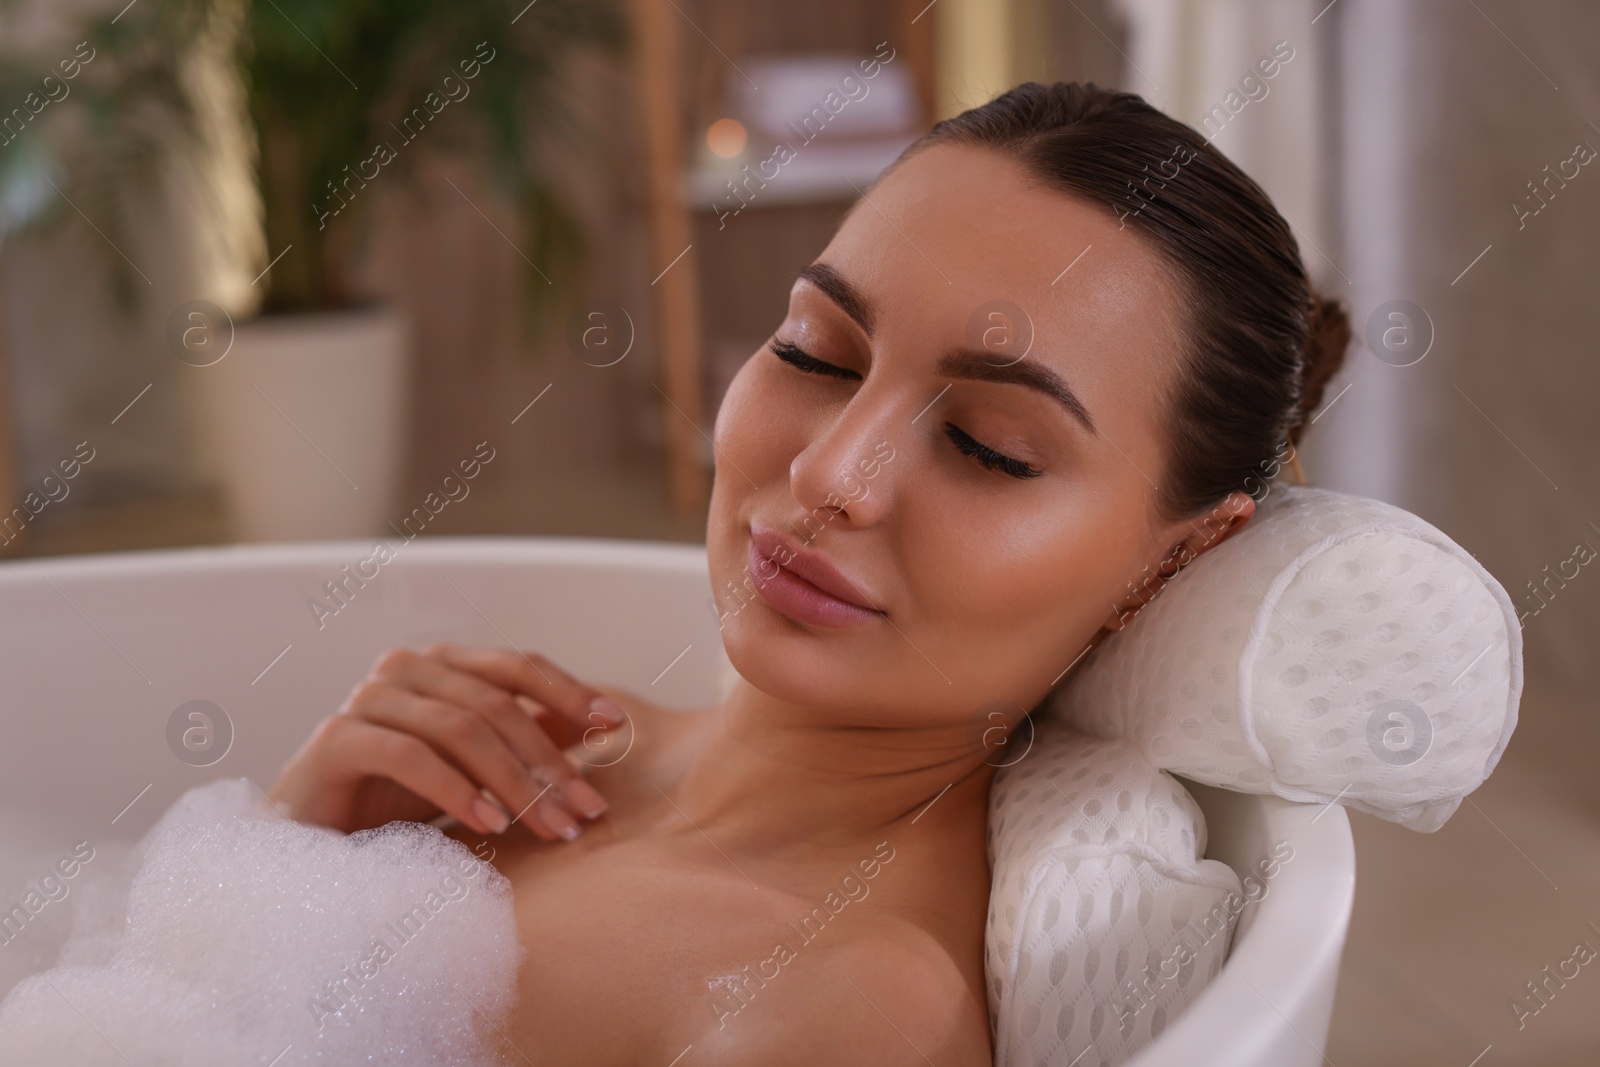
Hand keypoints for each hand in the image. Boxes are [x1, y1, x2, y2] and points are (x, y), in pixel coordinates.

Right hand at [266, 642, 628, 840]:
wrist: (309, 840)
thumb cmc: (393, 799)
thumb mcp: (473, 767)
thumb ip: (524, 737)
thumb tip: (599, 723)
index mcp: (441, 665)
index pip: (517, 667)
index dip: (569, 692)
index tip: (615, 727)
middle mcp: (404, 669)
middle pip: (496, 703)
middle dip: (550, 760)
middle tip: (587, 811)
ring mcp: (368, 698)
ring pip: (461, 728)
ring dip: (514, 782)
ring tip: (550, 828)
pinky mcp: (337, 739)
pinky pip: (411, 756)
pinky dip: (457, 789)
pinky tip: (490, 825)